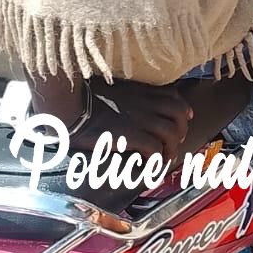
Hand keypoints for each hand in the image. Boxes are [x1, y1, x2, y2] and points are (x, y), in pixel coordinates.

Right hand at [30, 75, 192, 161]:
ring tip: (163, 159)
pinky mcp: (129, 134)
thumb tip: (130, 101)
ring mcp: (138, 118)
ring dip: (170, 149)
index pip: (174, 97)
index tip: (185, 119)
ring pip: (171, 133)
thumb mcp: (111, 87)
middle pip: (179, 115)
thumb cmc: (82, 96)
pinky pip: (154, 148)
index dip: (183, 110)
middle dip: (181, 131)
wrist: (67, 105)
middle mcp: (144, 103)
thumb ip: (126, 93)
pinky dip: (155, 159)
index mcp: (140, 90)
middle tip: (173, 144)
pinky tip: (148, 165)